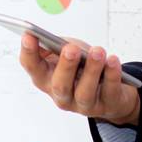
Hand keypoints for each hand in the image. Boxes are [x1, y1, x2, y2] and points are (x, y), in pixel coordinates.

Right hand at [18, 34, 139, 124]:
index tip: (29, 35)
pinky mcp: (106, 106)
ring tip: (98, 52)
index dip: (29, 52)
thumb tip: (49, 38)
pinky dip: (111, 75)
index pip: (32, 68)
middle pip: (60, 85)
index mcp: (47, 79)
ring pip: (84, 93)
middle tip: (71, 49)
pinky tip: (112, 61)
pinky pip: (109, 91)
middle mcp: (62, 96)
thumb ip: (59, 46)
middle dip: (65, 66)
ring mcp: (83, 105)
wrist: (112, 92)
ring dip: (91, 70)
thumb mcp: (70, 53)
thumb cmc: (85, 68)